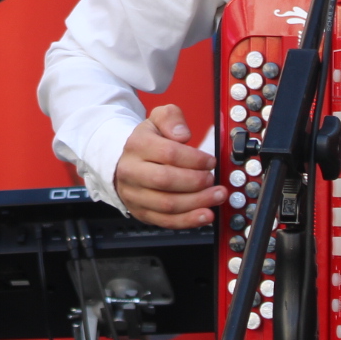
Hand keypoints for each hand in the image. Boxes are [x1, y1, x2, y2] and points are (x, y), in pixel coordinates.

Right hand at [113, 105, 222, 228]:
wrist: (124, 162)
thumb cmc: (147, 142)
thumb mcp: (157, 119)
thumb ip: (171, 118)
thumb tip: (182, 134)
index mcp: (137, 145)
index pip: (168, 153)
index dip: (194, 159)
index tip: (210, 161)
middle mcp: (131, 171)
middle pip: (166, 180)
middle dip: (196, 182)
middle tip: (213, 179)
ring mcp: (135, 194)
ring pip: (167, 204)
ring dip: (197, 202)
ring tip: (217, 196)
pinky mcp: (141, 212)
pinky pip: (166, 221)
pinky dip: (188, 220)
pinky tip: (205, 215)